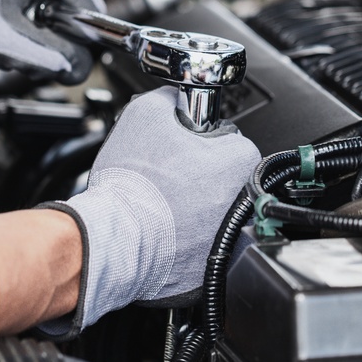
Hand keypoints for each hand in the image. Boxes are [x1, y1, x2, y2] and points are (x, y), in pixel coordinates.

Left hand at [0, 0, 104, 84]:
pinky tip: (5, 6)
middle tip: (21, 40)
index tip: (60, 57)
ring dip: (43, 15)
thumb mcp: (5, 44)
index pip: (92, 8)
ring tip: (7, 22)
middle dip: (55, 27)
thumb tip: (80, 69)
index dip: (80, 40)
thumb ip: (50, 59)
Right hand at [38, 87, 260, 338]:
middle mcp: (245, 201)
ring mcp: (231, 236)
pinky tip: (162, 225)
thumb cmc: (133, 183)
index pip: (228, 138)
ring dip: (192, 203)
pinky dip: (185, 235)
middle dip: (198, 171)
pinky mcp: (212, 264)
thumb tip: (174, 97)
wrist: (116, 237)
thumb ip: (168, 97)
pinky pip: (202, 240)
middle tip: (167, 173)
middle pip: (223, 175)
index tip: (181, 145)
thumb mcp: (145, 113)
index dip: (199, 138)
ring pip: (212, 209)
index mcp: (239, 160)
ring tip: (162, 200)